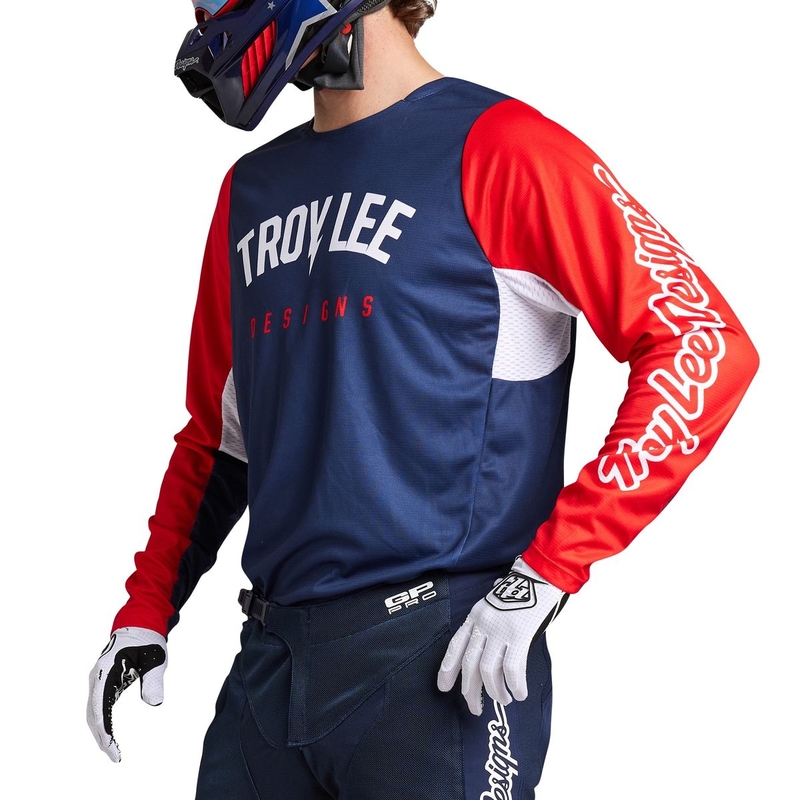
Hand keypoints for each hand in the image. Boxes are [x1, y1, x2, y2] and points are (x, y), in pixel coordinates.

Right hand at [86, 627, 167, 761]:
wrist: (139, 625)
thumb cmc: (148, 640)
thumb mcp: (156, 658)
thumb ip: (154, 680)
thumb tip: (155, 703)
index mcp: (106, 671)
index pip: (99, 707)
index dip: (103, 730)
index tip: (111, 747)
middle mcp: (97, 678)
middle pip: (93, 714)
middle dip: (101, 737)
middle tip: (115, 756)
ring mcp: (98, 681)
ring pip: (93, 712)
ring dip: (101, 732)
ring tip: (114, 751)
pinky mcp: (104, 683)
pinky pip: (99, 707)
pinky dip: (103, 723)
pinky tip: (112, 736)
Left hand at [437, 557, 567, 714]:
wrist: (541, 572)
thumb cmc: (523, 588)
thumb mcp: (497, 602)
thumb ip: (491, 622)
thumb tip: (493, 647)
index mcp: (476, 615)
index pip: (455, 646)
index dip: (447, 669)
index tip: (443, 687)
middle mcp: (483, 623)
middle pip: (469, 664)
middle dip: (470, 691)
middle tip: (475, 709)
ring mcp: (500, 629)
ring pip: (488, 670)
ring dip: (495, 691)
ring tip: (503, 701)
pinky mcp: (519, 634)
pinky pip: (512, 668)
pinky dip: (515, 685)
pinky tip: (519, 693)